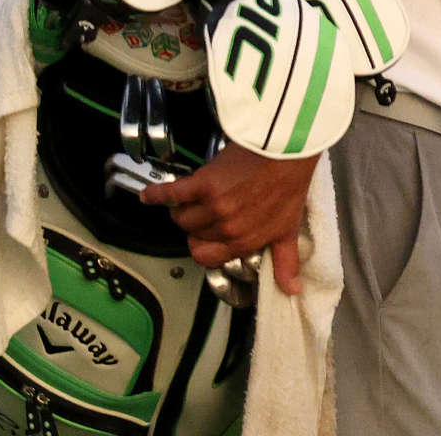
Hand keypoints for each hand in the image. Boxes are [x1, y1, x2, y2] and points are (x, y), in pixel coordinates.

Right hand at [142, 144, 319, 294]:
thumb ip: (285, 261)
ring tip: (194, 198)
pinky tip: (149, 196)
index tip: (205, 237)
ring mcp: (214, 206)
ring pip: (181, 217)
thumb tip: (291, 290)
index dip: (203, 247)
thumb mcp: (289, 228)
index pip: (205, 258)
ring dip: (184, 208)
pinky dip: (157, 195)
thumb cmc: (289, 184)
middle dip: (196, 225)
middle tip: (205, 211)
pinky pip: (172, 194)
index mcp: (244, 241)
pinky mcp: (204, 183)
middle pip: (192, 235)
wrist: (288, 150)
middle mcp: (226, 227)